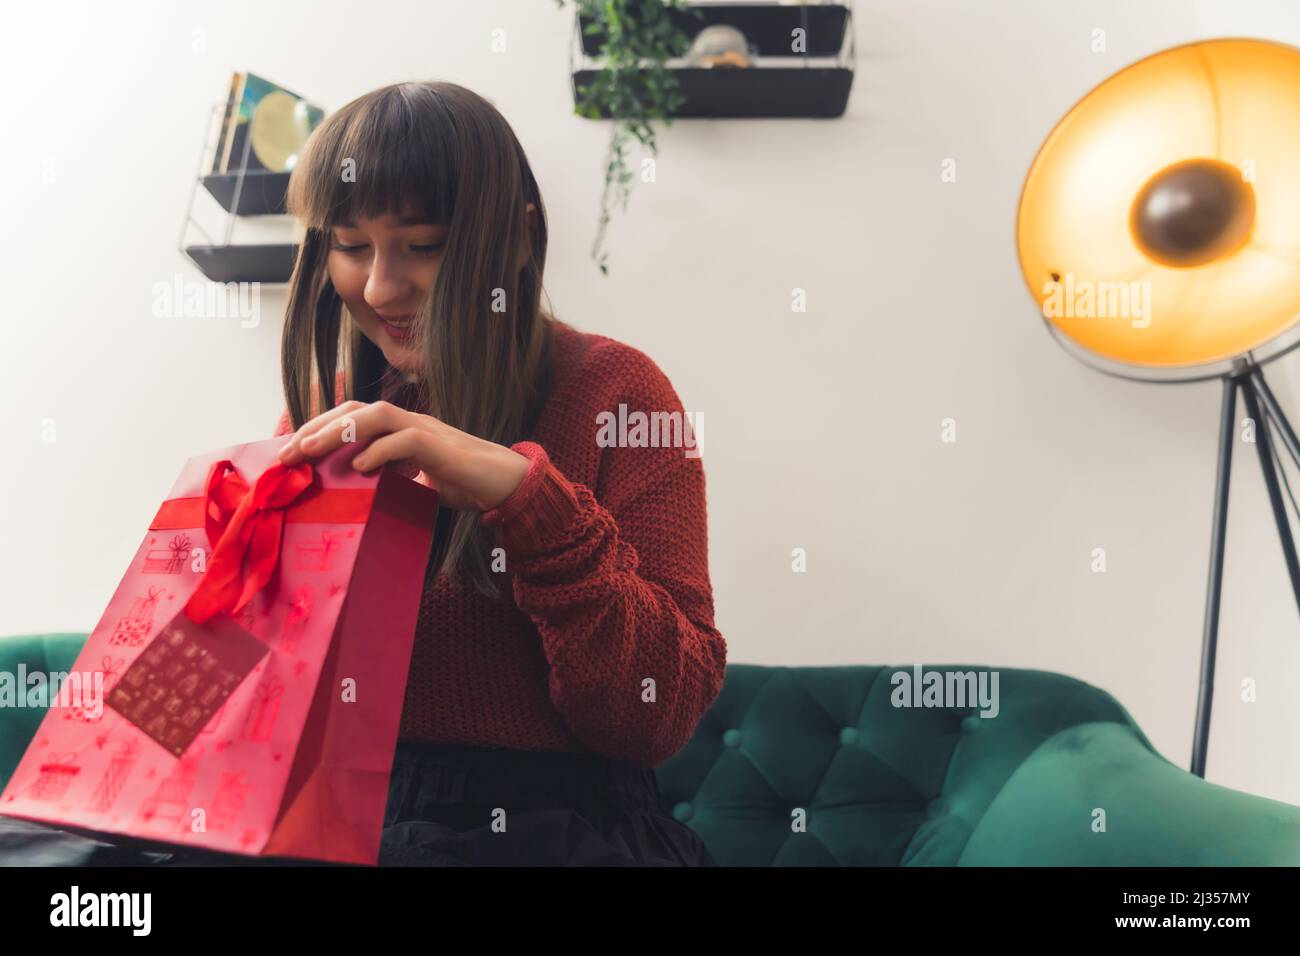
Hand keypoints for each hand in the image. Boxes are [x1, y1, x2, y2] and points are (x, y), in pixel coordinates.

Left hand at [276, 400, 529, 512]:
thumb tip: (364, 498)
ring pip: (377, 415)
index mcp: (404, 429)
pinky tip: (358, 467)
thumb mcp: (421, 485)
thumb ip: (394, 483)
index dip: (321, 427)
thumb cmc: (468, 484)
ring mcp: (428, 430)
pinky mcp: (443, 447)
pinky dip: (378, 451)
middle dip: (317, 426)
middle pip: (357, 409)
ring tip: (309, 451)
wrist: (511, 484)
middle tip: (286, 452)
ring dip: (339, 431)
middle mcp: (412, 422)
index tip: (292, 450)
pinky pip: (406, 440)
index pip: (355, 416)